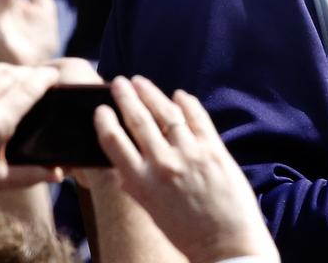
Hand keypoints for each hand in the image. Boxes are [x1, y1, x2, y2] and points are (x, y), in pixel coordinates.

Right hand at [93, 76, 278, 262]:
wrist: (227, 244)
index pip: (113, 142)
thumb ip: (137, 187)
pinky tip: (179, 95)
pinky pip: (198, 118)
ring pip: (166, 112)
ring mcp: (190, 154)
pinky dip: (187, 103)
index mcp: (141, 183)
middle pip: (138, 119)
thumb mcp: (152, 212)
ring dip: (152, 93)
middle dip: (126, 96)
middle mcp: (163, 164)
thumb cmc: (187, 233)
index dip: (104, 120)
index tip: (101, 108)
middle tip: (118, 82)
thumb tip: (125, 171)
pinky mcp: (214, 150)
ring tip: (141, 82)